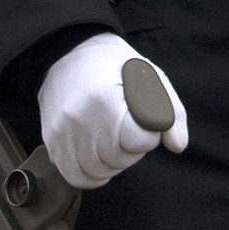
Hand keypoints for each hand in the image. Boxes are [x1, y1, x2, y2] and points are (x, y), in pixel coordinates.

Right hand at [37, 32, 188, 192]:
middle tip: (127, 127)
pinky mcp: (51, 142)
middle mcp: (79, 118)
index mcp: (106, 98)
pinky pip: (75, 175)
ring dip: (113, 162)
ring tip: (112, 137)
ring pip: (98, 171)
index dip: (148, 133)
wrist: (66, 53)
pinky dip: (92, 172)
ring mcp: (61, 132)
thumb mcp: (151, 76)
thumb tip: (178, 146)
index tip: (144, 119)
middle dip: (132, 148)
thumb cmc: (115, 66)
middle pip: (119, 159)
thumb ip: (172, 112)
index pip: (139, 140)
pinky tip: (98, 155)